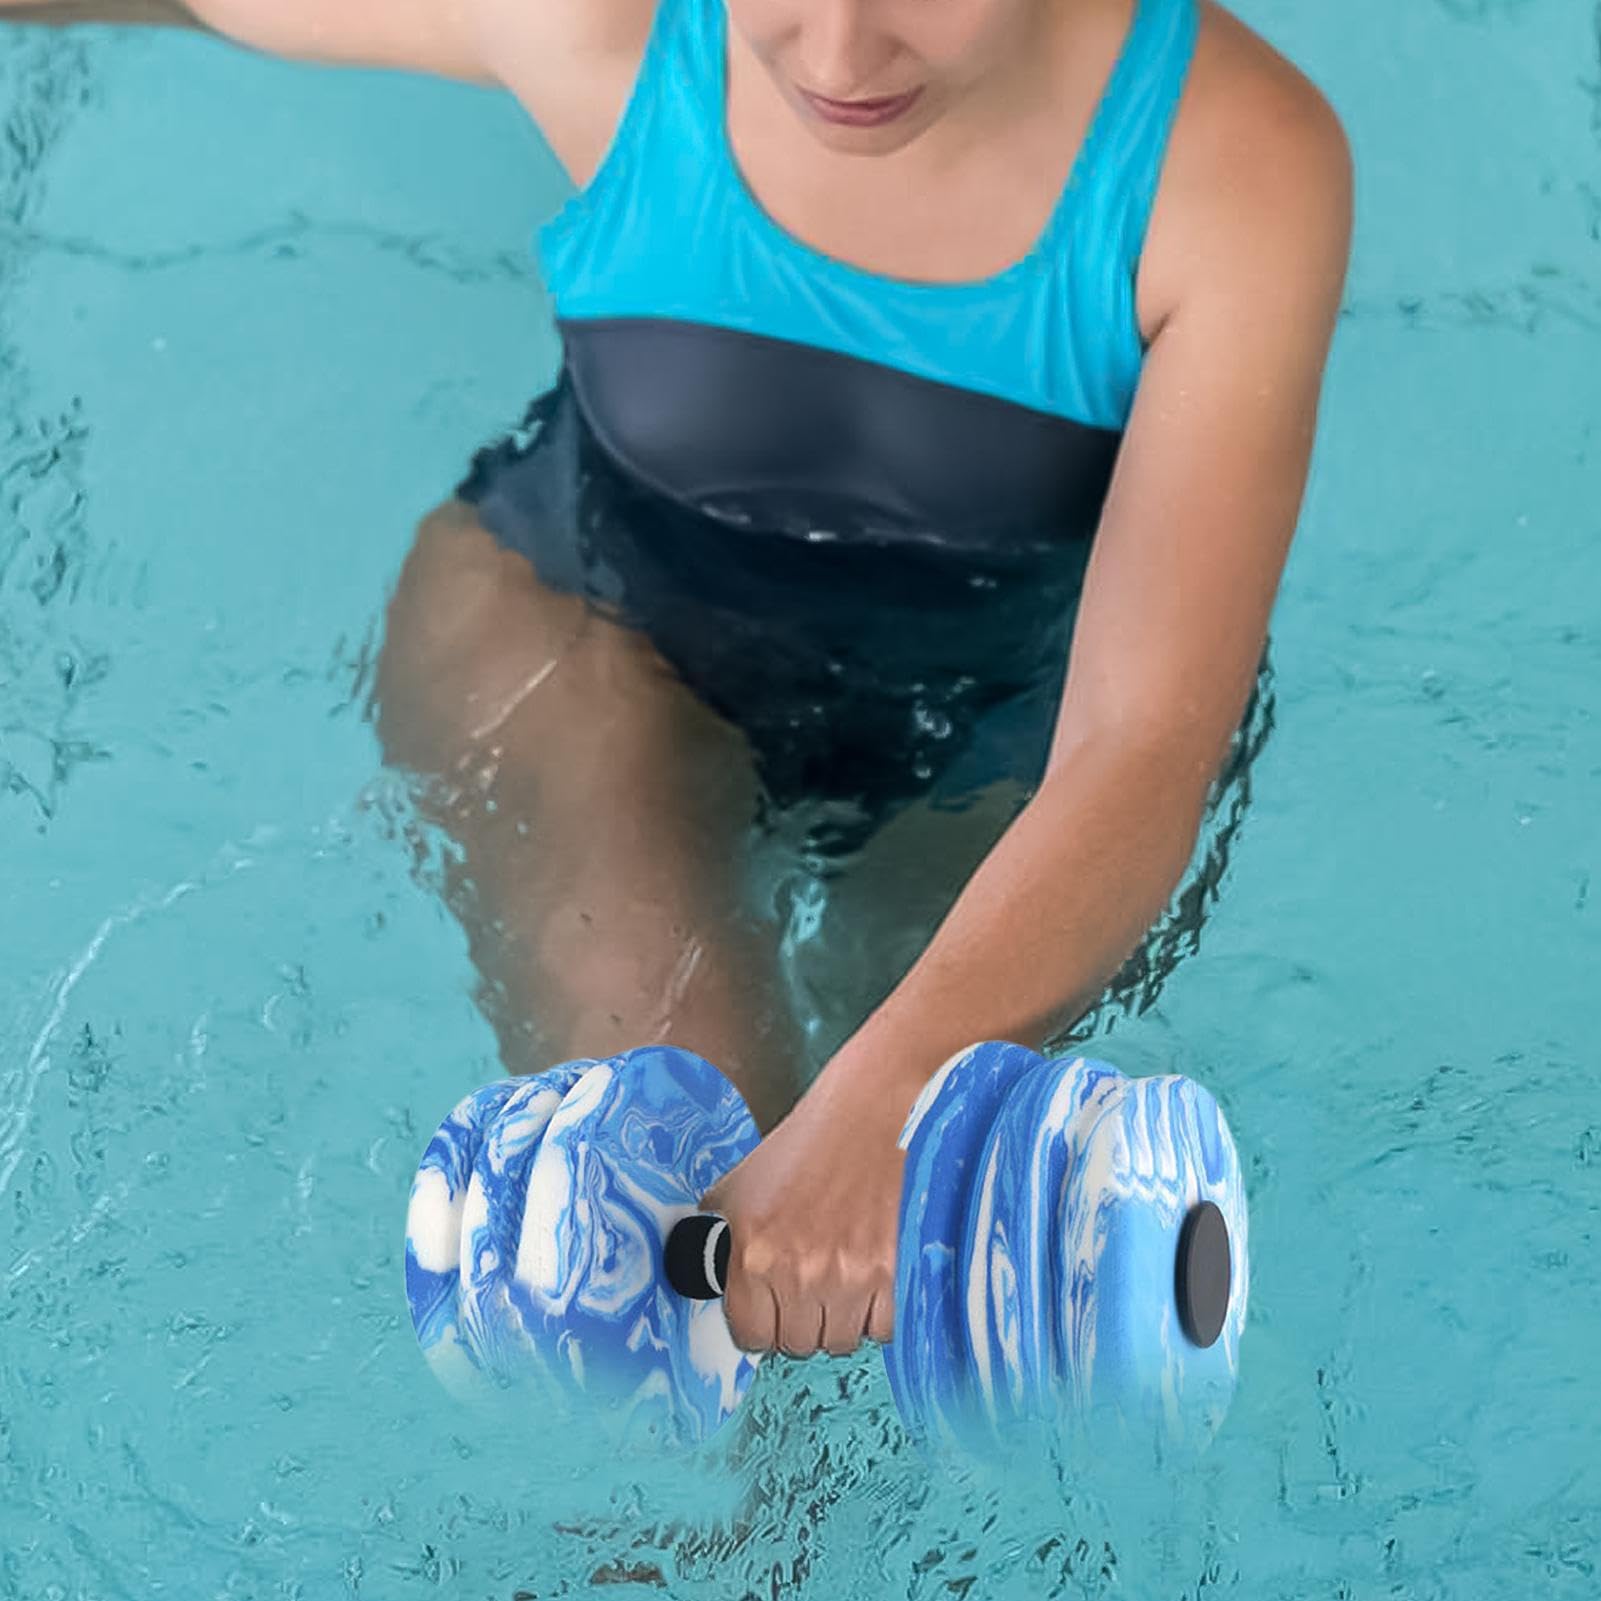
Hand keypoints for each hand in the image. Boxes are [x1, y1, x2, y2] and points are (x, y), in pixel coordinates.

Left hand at [696, 1065, 916, 1357]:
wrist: (873, 1109)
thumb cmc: (808, 1143)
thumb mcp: (741, 1185)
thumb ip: (717, 1239)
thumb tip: (699, 1279)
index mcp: (752, 1251)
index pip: (750, 1336)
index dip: (762, 1323)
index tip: (772, 1307)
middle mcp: (797, 1271)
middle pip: (798, 1343)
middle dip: (803, 1320)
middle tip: (813, 1283)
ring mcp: (850, 1277)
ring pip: (842, 1340)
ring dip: (842, 1318)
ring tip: (845, 1273)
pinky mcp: (898, 1275)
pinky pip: (884, 1328)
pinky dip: (881, 1311)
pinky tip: (876, 1270)